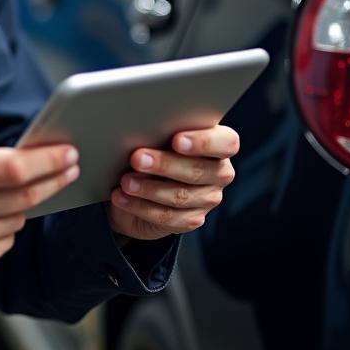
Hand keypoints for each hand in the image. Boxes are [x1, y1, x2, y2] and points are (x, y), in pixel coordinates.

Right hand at [0, 127, 78, 288]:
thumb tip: (2, 149)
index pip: (14, 166)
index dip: (48, 160)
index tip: (68, 152)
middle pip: (27, 194)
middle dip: (55, 178)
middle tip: (70, 167)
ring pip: (19, 217)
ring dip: (23, 202)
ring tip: (5, 193)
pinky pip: (6, 241)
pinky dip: (5, 226)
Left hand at [106, 125, 238, 240]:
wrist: (145, 180)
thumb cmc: (155, 145)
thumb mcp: (160, 134)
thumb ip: (162, 130)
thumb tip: (144, 132)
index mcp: (220, 144)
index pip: (226, 143)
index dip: (204, 142)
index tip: (176, 140)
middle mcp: (219, 173)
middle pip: (197, 170)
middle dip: (164, 164)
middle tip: (136, 158)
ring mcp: (207, 199)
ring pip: (181, 196)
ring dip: (148, 188)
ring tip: (126, 181)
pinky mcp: (192, 219)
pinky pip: (168, 217)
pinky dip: (141, 206)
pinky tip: (122, 197)